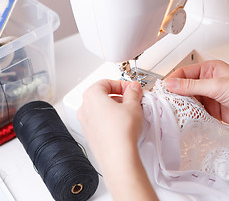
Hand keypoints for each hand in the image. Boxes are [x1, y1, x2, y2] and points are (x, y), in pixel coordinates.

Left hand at [78, 80, 157, 199]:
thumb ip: (133, 92)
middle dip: (119, 96)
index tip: (132, 88)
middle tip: (133, 99)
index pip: (106, 82)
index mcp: (91, 96)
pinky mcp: (91, 135)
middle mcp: (84, 108)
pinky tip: (124, 125)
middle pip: (102, 95)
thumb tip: (133, 88)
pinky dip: (111, 120)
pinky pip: (101, 122)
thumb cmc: (121, 131)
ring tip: (131, 112)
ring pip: (101, 109)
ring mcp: (86, 123)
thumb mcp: (133, 105)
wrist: (117, 156)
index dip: (121, 84)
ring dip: (116, 108)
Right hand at [165, 60, 228, 132]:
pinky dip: (190, 115)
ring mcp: (210, 97)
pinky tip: (187, 118)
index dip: (173, 80)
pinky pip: (196, 112)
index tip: (164, 90)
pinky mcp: (212, 111)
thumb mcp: (216, 86)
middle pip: (185, 87)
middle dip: (176, 94)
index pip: (185, 73)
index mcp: (209, 69)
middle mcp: (208, 82)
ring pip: (189, 100)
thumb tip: (172, 84)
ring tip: (176, 110)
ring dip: (183, 106)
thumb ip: (192, 86)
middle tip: (167, 102)